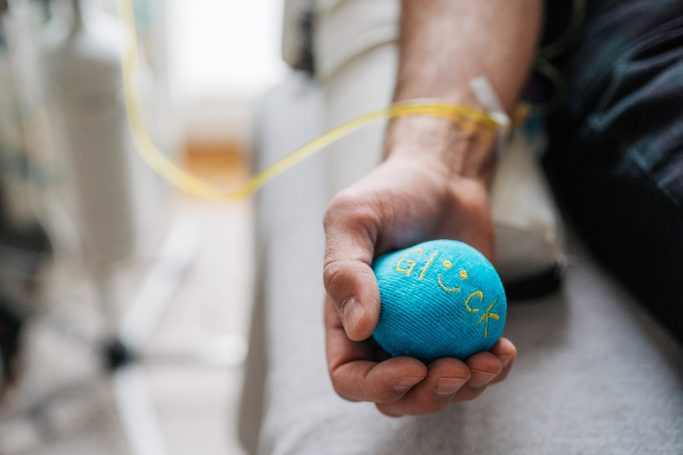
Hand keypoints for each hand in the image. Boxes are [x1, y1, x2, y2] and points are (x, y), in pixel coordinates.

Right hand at [323, 129, 516, 415]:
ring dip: (467, 388)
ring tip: (490, 360)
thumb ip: (343, 269)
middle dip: (429, 396)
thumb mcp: (353, 218)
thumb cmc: (391, 193)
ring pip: (439, 388)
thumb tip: (359, 328)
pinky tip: (505, 350)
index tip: (413, 365)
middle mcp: (383, 334)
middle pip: (397, 395)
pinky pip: (474, 365)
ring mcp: (424, 334)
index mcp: (347, 319)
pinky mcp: (461, 326)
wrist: (443, 179)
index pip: (350, 376)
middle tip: (458, 367)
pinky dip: (492, 369)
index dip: (378, 386)